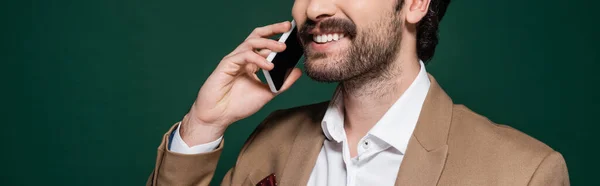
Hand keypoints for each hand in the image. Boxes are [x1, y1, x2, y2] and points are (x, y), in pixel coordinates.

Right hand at [180, 21, 301, 145]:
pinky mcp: (227, 64)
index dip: (278, 38)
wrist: (219, 116)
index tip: (293, 34)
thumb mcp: (267, 93)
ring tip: (282, 48)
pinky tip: (269, 65)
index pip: (266, 45)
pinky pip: (244, 55)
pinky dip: (258, 59)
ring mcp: (234, 60)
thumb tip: (298, 71)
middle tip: (287, 27)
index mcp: (252, 63)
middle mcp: (243, 58)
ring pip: (251, 43)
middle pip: (258, 36)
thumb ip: (282, 83)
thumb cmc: (238, 105)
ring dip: (268, 43)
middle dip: (272, 29)